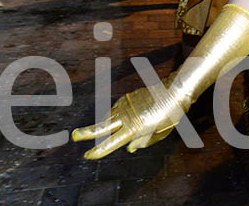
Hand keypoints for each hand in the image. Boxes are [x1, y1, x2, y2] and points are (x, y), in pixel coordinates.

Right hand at [71, 77, 185, 158]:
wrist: (174, 92)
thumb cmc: (169, 116)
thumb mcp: (158, 134)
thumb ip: (143, 142)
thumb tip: (130, 148)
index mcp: (134, 128)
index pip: (112, 142)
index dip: (99, 150)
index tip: (88, 155)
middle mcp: (126, 116)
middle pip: (101, 127)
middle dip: (86, 133)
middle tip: (74, 136)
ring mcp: (125, 105)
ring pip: (108, 118)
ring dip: (104, 125)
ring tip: (108, 131)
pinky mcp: (126, 98)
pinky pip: (116, 110)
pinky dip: (115, 117)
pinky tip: (122, 120)